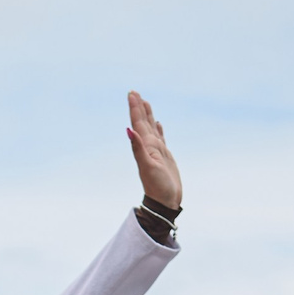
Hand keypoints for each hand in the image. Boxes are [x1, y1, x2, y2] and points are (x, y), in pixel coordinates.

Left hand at [126, 91, 180, 212]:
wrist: (164, 201)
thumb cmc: (157, 186)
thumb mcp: (147, 166)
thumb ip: (138, 148)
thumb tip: (128, 130)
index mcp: (145, 146)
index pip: (138, 123)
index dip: (135, 108)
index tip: (131, 94)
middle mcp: (149, 146)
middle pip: (143, 122)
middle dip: (139, 107)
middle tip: (133, 92)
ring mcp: (156, 151)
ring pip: (151, 128)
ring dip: (148, 115)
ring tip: (144, 102)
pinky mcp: (164, 156)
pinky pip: (161, 138)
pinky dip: (158, 129)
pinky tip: (158, 123)